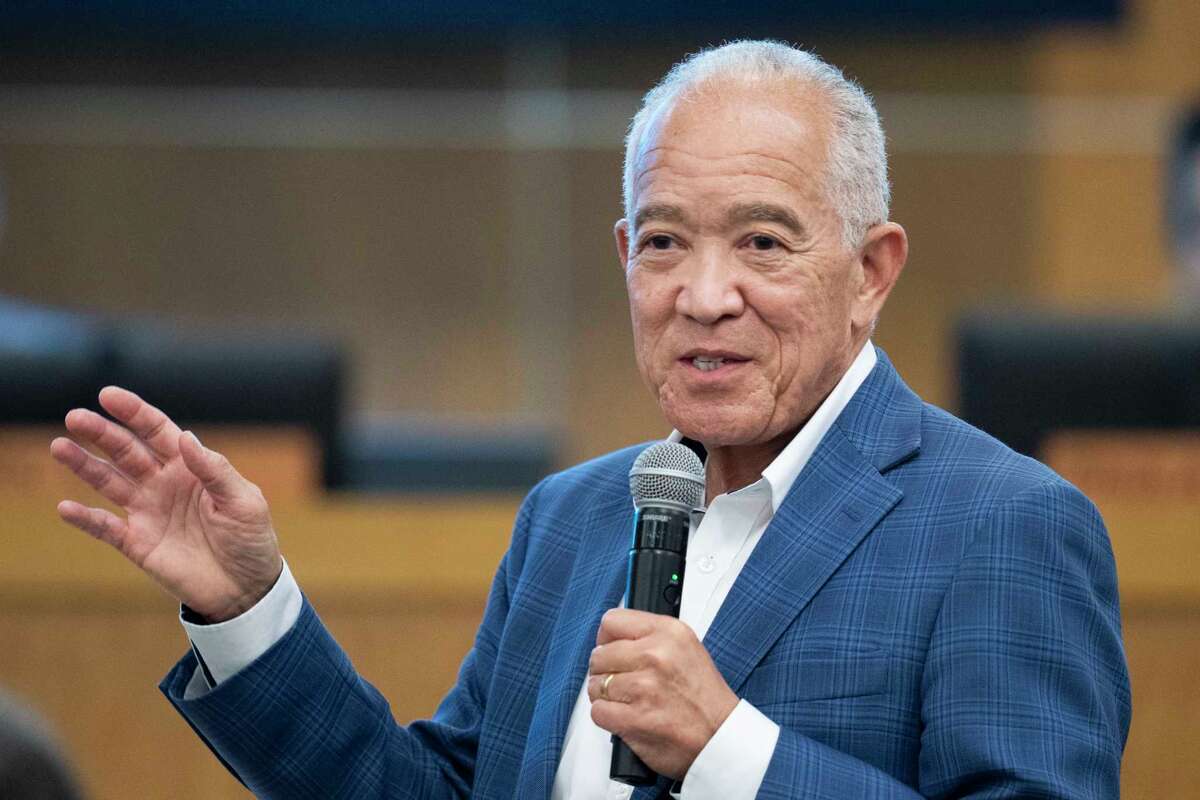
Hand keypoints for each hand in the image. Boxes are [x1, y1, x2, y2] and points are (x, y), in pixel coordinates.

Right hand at [50, 386, 282, 621]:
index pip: (157, 432)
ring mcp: (148, 512)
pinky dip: (86, 518)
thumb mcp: (244, 501)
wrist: (247, 588)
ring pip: (109, 482)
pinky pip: (106, 527)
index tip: (108, 395)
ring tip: (59, 446)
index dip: (134, 412)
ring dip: (84, 465)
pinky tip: (66, 507)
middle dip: (101, 433)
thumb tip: (186, 438)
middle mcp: (163, 483)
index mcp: (191, 467)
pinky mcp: (138, 543)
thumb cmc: (251, 539)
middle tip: (75, 417)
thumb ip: (215, 470)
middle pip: (126, 451)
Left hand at [586, 608, 738, 779]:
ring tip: (628, 701)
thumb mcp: (685, 648)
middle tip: (623, 682)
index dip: (606, 639)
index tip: (610, 649)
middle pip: (599, 655)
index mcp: (669, 633)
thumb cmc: (704, 697)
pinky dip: (608, 717)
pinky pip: (598, 711)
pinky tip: (626, 716)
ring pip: (596, 685)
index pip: (612, 622)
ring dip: (606, 696)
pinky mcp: (635, 718)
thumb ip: (649, 637)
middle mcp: (656, 655)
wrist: (720, 737)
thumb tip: (612, 637)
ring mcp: (644, 687)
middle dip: (605, 671)